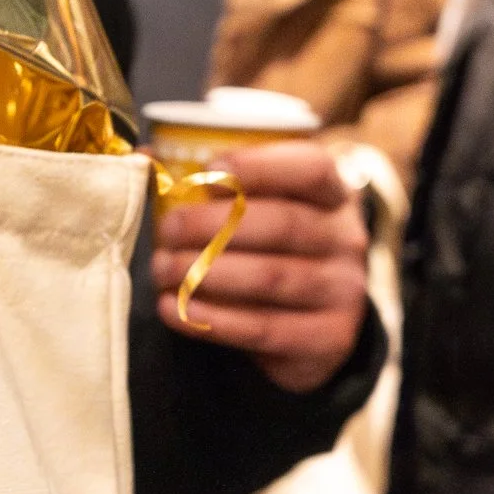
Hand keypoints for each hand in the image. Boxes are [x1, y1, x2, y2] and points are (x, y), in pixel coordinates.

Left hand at [152, 141, 367, 391]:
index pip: (311, 168)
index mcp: (333, 195)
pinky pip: (264, 328)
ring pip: (271, 277)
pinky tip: (176, 309)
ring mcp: (343, 289)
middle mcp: (346, 238)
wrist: (313, 328)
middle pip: (283, 224)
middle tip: (167, 229)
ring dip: (207, 274)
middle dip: (215, 225)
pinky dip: (214, 319)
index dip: (260, 166)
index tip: (209, 169)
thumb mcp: (262, 214)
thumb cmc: (273, 253)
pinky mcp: (329, 337)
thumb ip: (217, 187)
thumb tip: (147, 156)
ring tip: (162, 269)